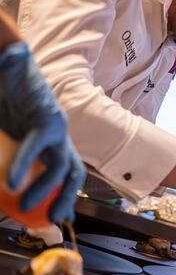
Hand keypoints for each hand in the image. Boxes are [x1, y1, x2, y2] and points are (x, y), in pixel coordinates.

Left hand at [0, 41, 84, 221]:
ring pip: (67, 177)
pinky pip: (55, 177)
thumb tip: (11, 52)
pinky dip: (56, 197)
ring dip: (62, 200)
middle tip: (34, 212)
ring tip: (52, 222)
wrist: (16, 79)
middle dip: (55, 191)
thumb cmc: (14, 74)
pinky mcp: (46, 153)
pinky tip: (50, 215)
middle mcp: (59, 134)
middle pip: (65, 167)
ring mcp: (55, 146)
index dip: (27, 161)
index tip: (9, 183)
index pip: (41, 141)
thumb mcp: (13, 64)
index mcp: (50, 117)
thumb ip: (13, 59)